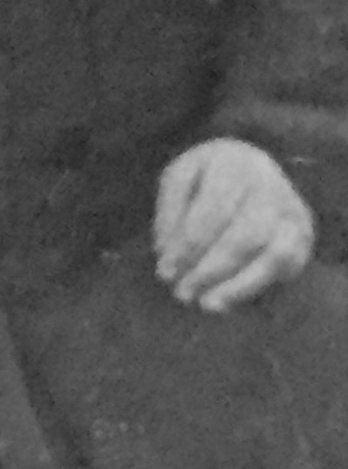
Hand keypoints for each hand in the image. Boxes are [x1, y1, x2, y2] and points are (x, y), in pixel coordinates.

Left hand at [153, 138, 314, 311]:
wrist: (249, 168)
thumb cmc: (206, 178)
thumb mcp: (179, 180)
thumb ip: (170, 212)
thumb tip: (167, 252)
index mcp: (234, 163)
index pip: (213, 211)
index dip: (188, 246)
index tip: (165, 273)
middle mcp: (270, 184)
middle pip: (246, 236)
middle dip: (211, 270)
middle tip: (183, 294)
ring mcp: (291, 210)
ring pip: (274, 255)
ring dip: (238, 286)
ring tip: (207, 305)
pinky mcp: (303, 234)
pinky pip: (287, 267)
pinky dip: (256, 287)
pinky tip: (228, 301)